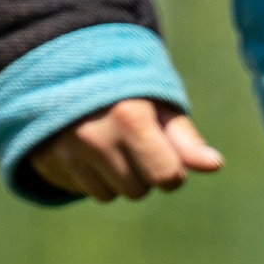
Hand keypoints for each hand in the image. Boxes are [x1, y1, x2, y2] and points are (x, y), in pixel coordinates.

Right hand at [29, 98, 222, 201]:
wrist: (59, 68)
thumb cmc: (122, 88)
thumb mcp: (157, 103)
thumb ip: (185, 137)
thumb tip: (214, 166)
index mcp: (129, 117)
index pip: (168, 177)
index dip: (171, 169)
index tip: (161, 149)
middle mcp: (95, 136)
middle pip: (139, 191)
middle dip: (141, 172)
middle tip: (128, 140)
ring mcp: (68, 151)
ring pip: (111, 195)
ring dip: (114, 177)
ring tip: (105, 142)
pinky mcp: (48, 163)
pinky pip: (83, 191)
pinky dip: (89, 176)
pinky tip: (85, 149)